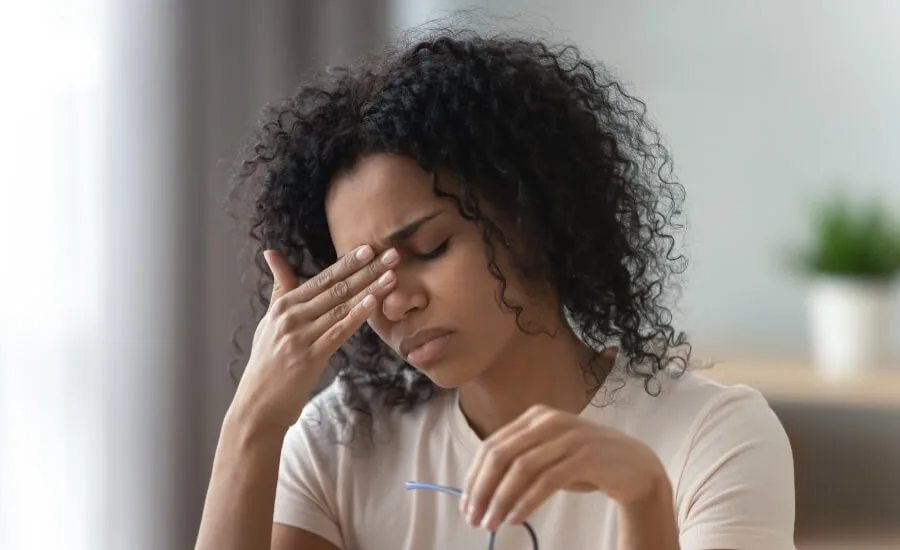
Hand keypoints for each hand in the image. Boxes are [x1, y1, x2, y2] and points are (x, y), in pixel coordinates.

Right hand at [229, 245, 399, 432]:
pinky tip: (373, 303)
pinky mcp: (310, 358)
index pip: (323, 278)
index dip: (348, 262)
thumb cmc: (266, 362)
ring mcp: (300, 336)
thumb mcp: (269, 320)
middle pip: (336, 288)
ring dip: (369, 289)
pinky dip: (356, 316)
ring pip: (341, 307)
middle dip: (366, 269)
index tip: (369, 247)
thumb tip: (271, 253)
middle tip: (391, 253)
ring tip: (392, 275)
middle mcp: (291, 316)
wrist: (258, 405)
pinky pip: (338, 332)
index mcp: (284, 305)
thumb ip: (279, 287)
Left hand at [461, 405, 668, 531]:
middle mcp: (549, 420)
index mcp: (535, 416)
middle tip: (473, 517)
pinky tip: (515, 518)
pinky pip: (546, 480)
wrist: (637, 466)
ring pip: (521, 468)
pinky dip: (526, 501)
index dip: (474, 476)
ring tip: (491, 523)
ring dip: (501, 499)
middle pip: (501, 455)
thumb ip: (520, 461)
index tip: (465, 503)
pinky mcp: (585, 456)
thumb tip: (481, 489)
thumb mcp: (549, 454)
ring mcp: (568, 436)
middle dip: (482, 489)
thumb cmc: (586, 463)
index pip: (492, 445)